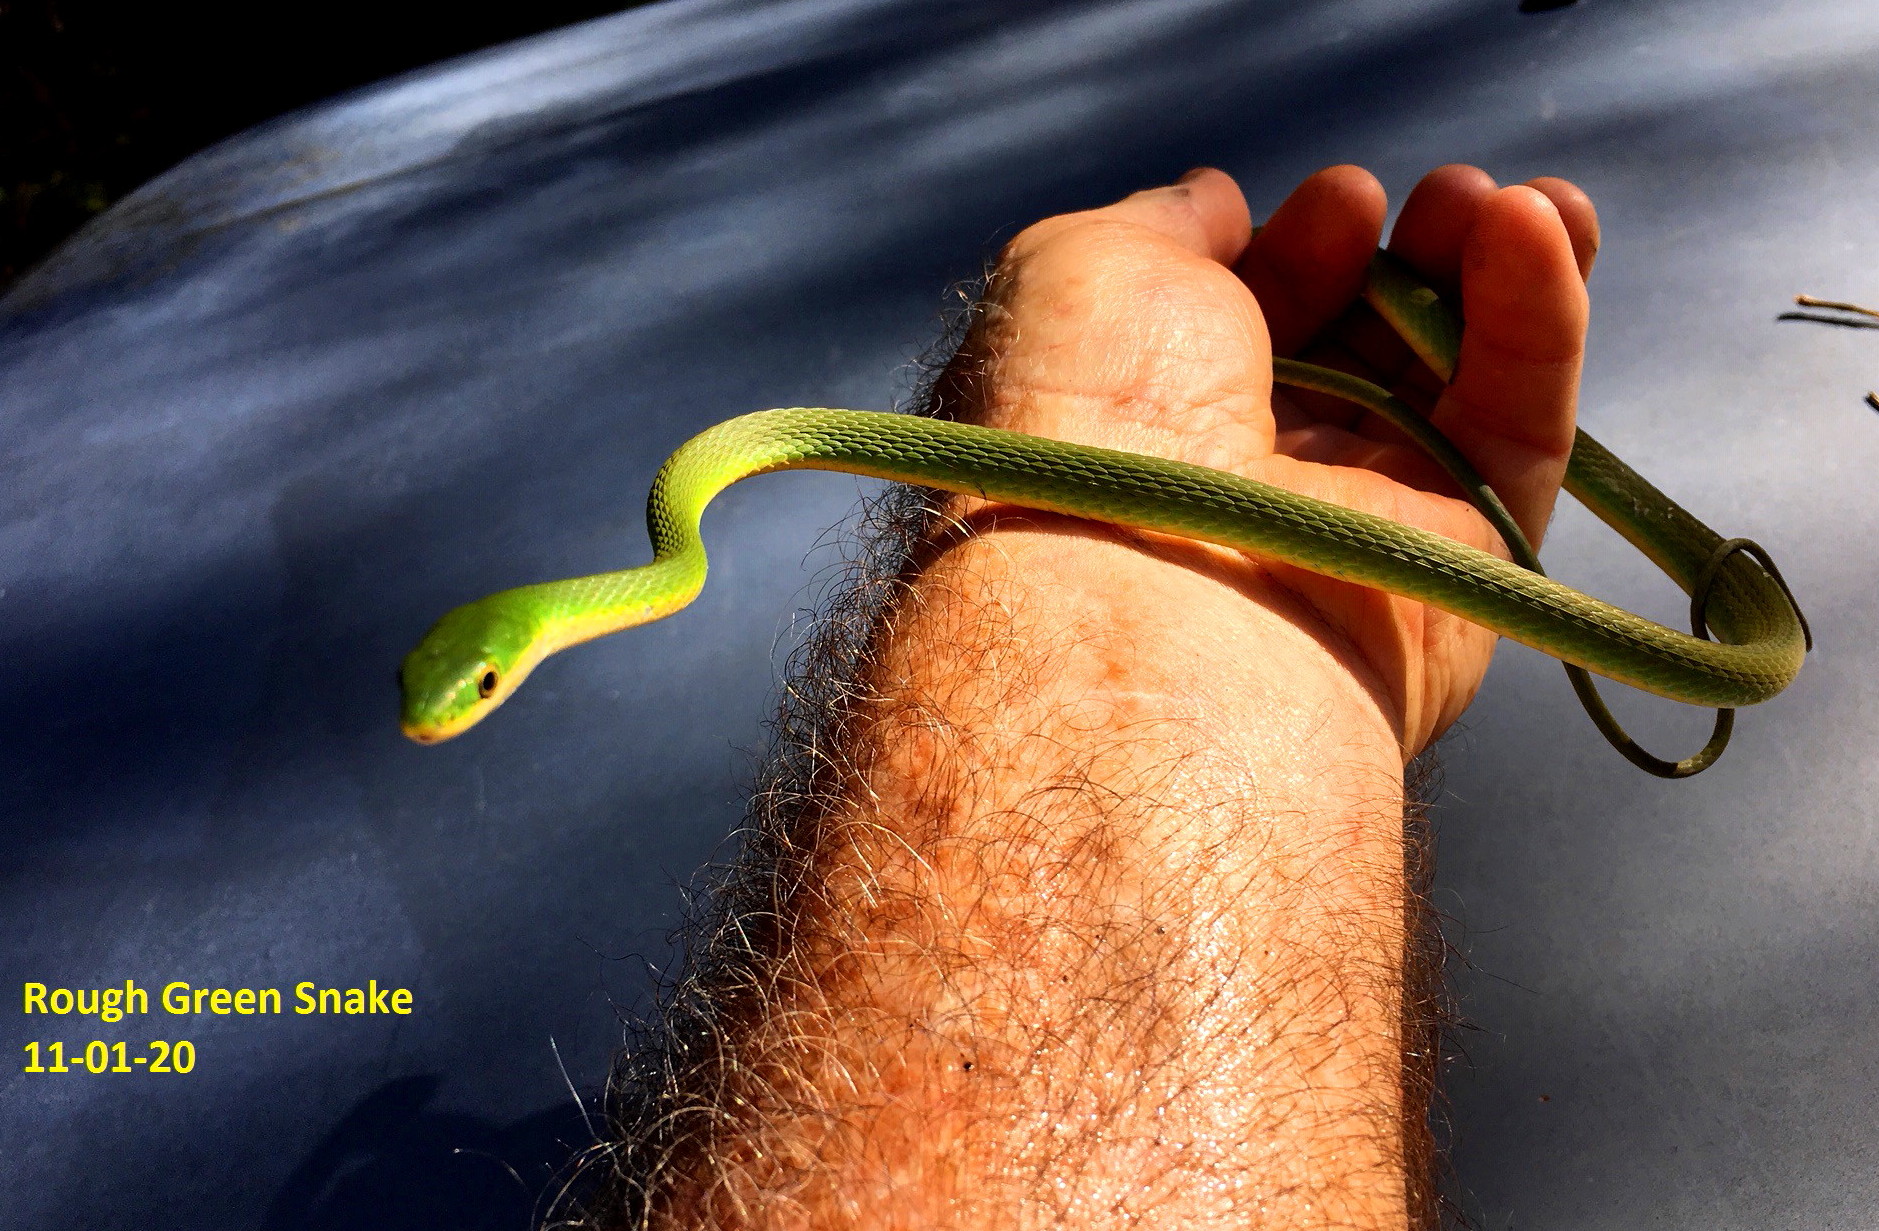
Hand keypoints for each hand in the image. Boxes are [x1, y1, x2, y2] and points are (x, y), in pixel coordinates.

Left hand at [943, 163, 1597, 756]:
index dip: (1308, 245)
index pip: (1264, 321)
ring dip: (1494, 270)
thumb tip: (1219, 200)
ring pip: (1459, 381)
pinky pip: (1521, 429)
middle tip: (1443, 192)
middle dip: (1415, 252)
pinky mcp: (1465, 561)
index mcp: (1164, 421)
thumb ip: (1164, 223)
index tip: (1343, 195)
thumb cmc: (1091, 416)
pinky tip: (1540, 227)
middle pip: (1370, 346)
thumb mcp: (1085, 269)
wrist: (1149, 587)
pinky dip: (1541, 323)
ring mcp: (1367, 522)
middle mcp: (1264, 478)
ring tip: (1508, 199)